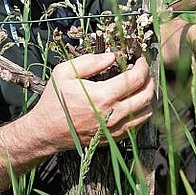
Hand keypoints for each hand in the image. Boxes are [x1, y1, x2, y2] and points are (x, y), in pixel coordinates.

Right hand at [30, 53, 154, 151]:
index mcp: (102, 96)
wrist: (46, 131)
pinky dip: (140, 113)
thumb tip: (112, 56)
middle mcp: (112, 114)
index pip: (135, 79)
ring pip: (146, 113)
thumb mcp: (64, 72)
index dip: (143, 66)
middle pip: (146, 96)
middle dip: (149, 80)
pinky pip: (137, 126)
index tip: (140, 60)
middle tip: (143, 71)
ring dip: (148, 98)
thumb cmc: (54, 100)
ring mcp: (114, 129)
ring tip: (140, 87)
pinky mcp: (113, 138)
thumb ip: (90, 61)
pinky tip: (133, 103)